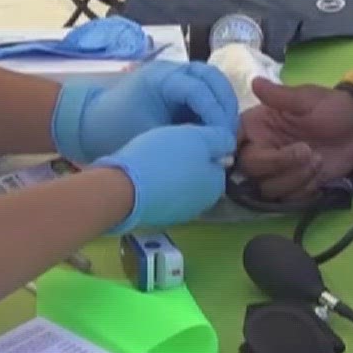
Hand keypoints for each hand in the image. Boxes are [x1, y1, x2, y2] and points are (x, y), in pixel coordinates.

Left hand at [51, 61, 237, 164]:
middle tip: (229, 134)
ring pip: (211, 81)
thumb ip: (185, 139)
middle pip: (211, 77)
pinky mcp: (176, 87)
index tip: (223, 139)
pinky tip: (214, 129)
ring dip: (221, 104)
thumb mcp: (148, 137)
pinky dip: (212, 106)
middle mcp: (171, 70)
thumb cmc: (114, 131)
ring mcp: (174, 76)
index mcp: (161, 77)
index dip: (215, 114)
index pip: (199, 89)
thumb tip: (216, 147)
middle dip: (224, 105)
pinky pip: (203, 90)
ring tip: (225, 132)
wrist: (88, 125)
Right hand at [95, 124, 235, 231]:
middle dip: (188, 160)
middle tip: (170, 144)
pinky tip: (144, 172)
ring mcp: (178, 214)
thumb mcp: (197, 137)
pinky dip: (157, 184)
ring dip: (172, 172)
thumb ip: (219, 139)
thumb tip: (228, 145)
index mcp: (215, 186)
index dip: (203, 145)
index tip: (186, 136)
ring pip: (180, 184)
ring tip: (154, 156)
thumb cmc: (164, 158)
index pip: (218, 161)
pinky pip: (162, 194)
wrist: (123, 188)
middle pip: (200, 174)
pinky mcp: (156, 216)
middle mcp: (202, 205)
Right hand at [235, 78, 352, 202]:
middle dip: (279, 164)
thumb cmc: (332, 108)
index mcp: (258, 126)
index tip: (257, 151)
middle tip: (307, 152)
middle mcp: (262, 149)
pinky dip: (304, 189)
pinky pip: (288, 199)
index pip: (233, 141)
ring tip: (318, 160)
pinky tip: (319, 173)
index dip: (236, 150)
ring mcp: (278, 171)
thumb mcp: (308, 99)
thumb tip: (255, 82)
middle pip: (250, 169)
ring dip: (295, 178)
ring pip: (268, 188)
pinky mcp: (294, 186)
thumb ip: (280, 96)